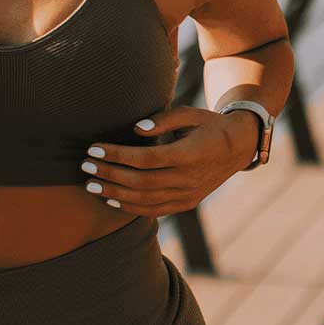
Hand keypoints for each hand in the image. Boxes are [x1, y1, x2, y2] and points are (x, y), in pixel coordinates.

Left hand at [79, 106, 259, 216]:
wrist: (239, 148)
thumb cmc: (209, 125)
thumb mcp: (191, 114)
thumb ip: (163, 119)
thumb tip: (135, 129)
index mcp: (190, 154)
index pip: (146, 159)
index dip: (117, 155)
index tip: (94, 149)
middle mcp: (189, 178)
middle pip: (140, 181)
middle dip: (109, 174)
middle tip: (85, 166)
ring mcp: (188, 194)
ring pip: (144, 200)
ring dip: (114, 193)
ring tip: (90, 185)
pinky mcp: (186, 203)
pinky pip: (154, 210)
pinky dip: (130, 208)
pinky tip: (111, 199)